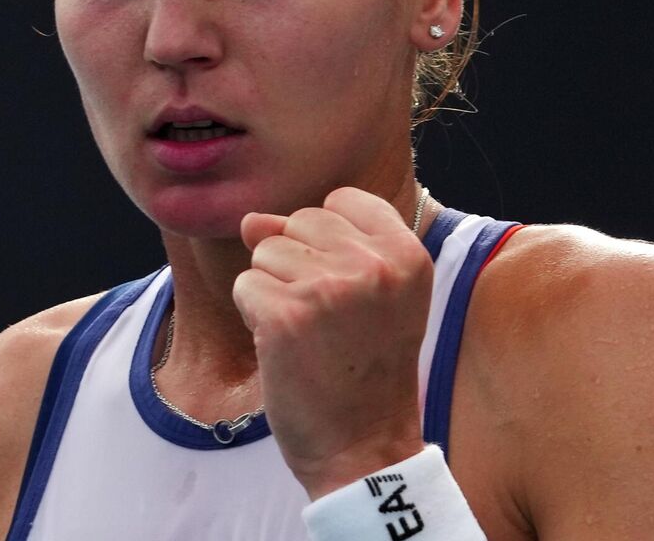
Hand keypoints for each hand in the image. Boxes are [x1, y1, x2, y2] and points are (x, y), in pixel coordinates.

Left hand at [234, 186, 432, 499]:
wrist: (364, 450)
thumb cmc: (365, 372)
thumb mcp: (366, 299)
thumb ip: (317, 246)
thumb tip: (251, 221)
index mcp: (408, 254)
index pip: (342, 201)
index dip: (326, 241)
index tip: (344, 290)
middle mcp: (374, 264)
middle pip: (299, 222)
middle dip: (297, 266)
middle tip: (327, 323)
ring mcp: (329, 287)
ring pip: (266, 253)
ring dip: (274, 293)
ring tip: (309, 338)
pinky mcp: (285, 315)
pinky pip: (245, 286)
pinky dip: (254, 317)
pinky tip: (285, 351)